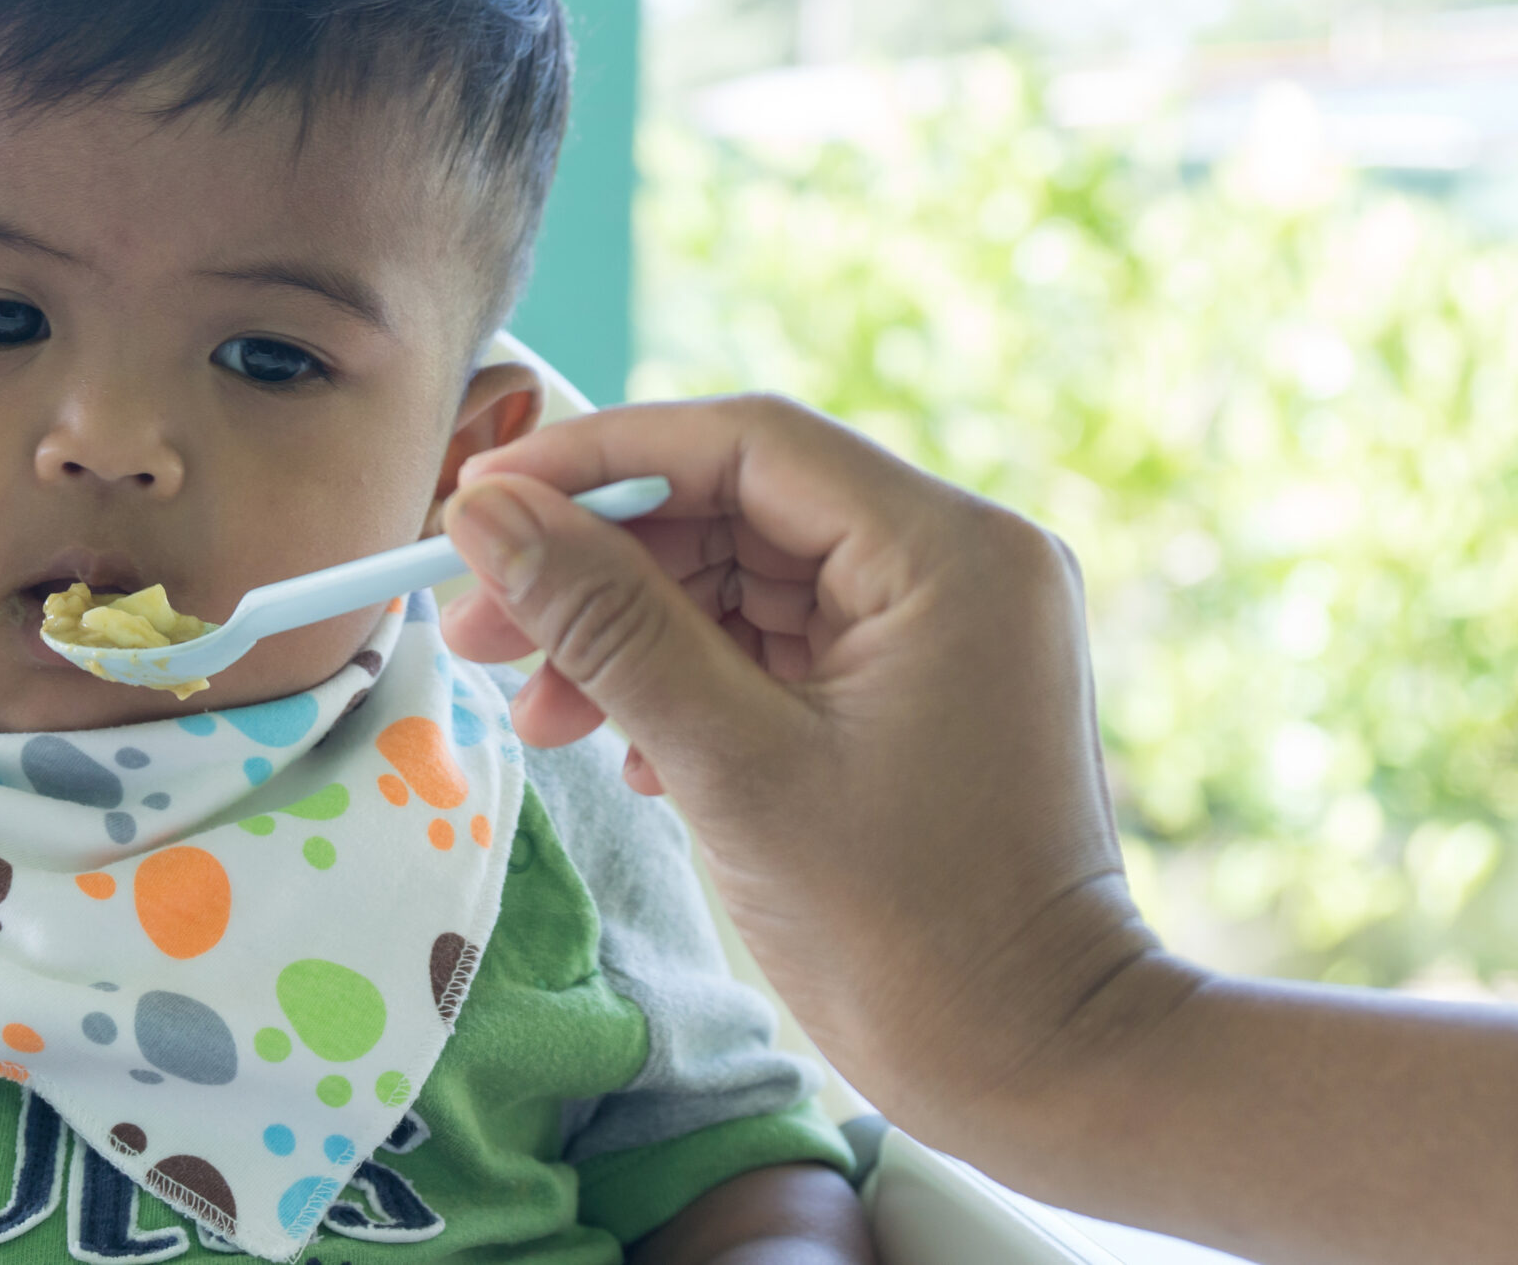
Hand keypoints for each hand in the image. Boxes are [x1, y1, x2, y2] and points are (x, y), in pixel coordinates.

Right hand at [439, 395, 1167, 1143]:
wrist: (1037, 1074)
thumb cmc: (908, 936)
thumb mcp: (731, 765)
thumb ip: (605, 624)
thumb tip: (486, 517)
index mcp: (947, 551)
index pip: (746, 442)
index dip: (599, 461)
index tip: (482, 503)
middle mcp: (959, 560)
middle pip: (738, 506)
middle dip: (599, 564)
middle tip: (479, 625)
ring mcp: (942, 624)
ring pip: (745, 577)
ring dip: (629, 632)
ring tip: (539, 712)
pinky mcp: (917, 684)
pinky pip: (778, 640)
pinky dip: (687, 677)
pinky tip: (621, 748)